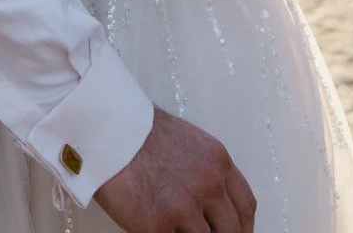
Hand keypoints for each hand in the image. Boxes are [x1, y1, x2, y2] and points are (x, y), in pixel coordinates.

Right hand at [93, 107, 255, 232]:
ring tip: (176, 228)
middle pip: (230, 230)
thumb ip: (207, 171)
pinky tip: (159, 230)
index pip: (245, 206)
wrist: (107, 129)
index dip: (243, 227)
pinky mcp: (158, 226)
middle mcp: (208, 186)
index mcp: (219, 163)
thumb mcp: (189, 143)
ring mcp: (184, 209)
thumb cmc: (139, 133)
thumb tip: (212, 204)